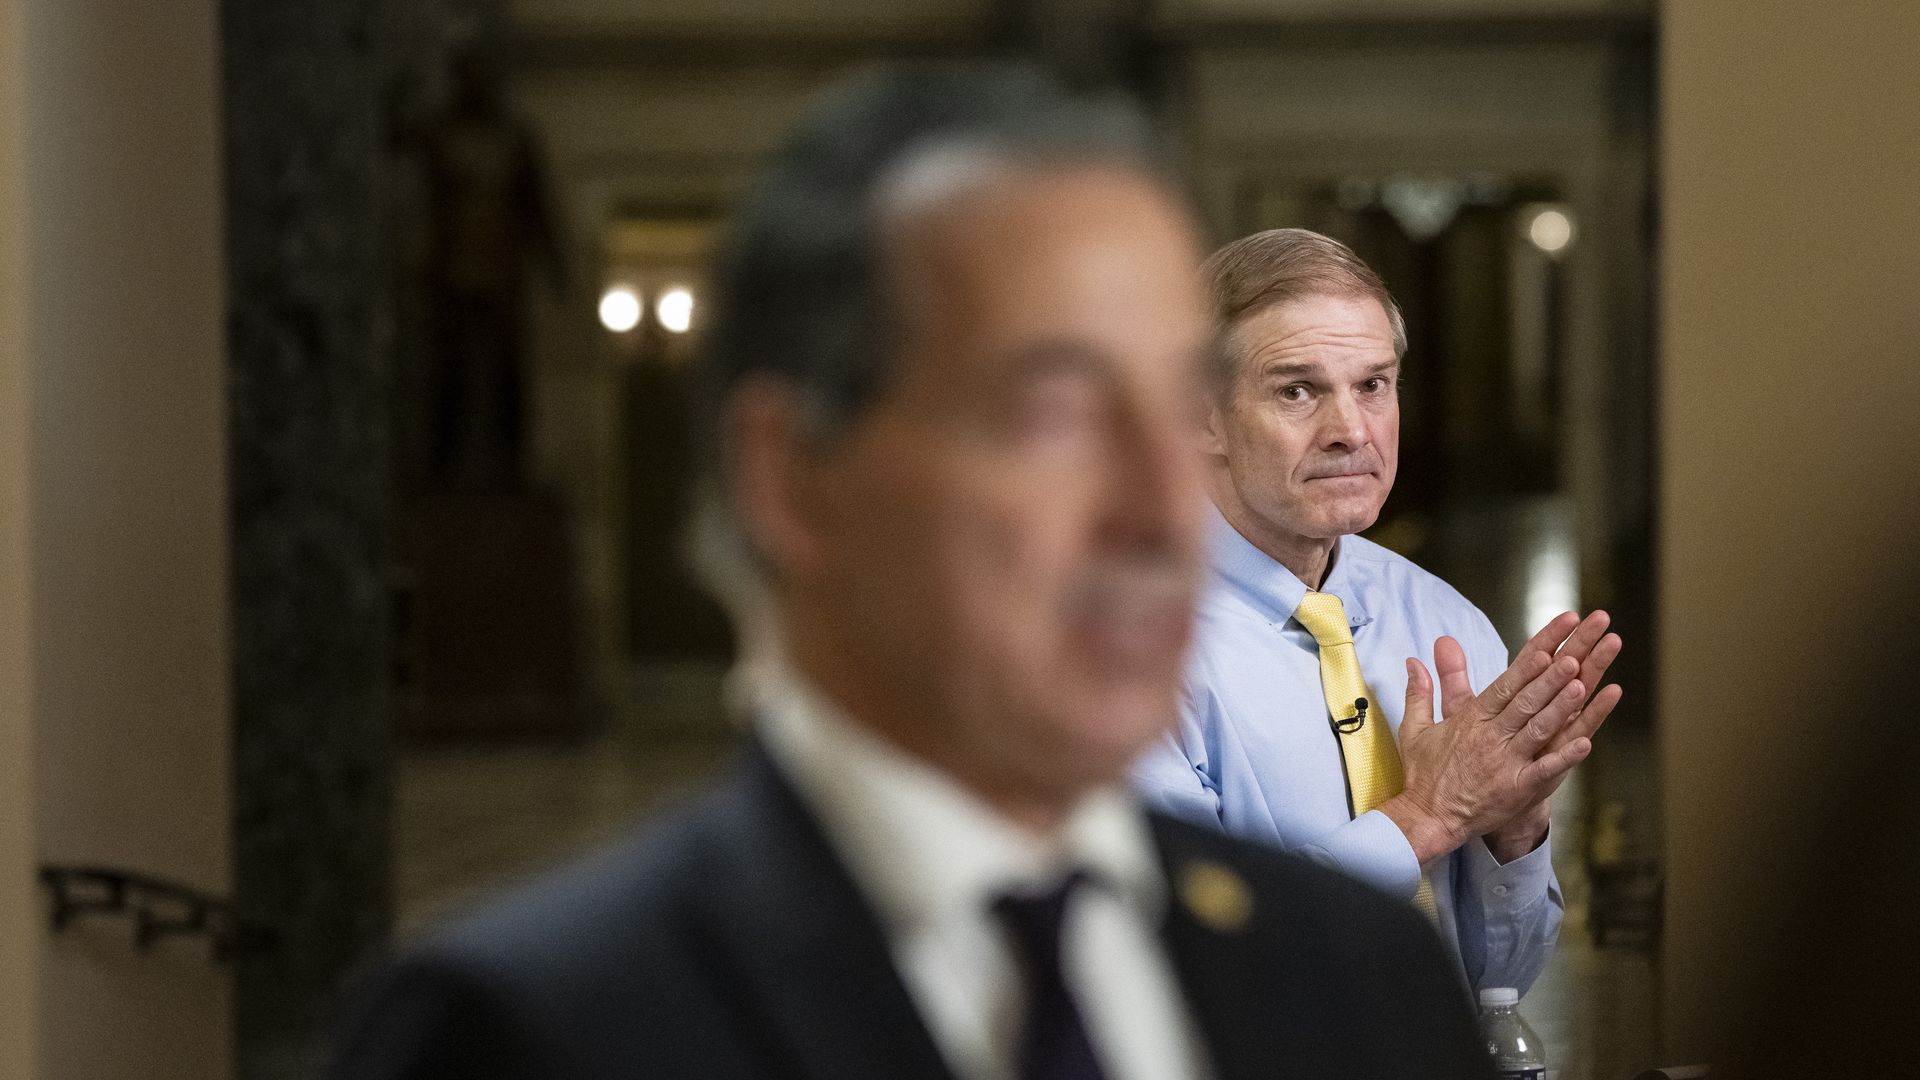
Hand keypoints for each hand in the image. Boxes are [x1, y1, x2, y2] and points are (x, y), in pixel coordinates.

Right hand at [1378, 617, 1600, 863]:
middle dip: (1551, 676)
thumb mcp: (1416, 729)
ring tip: (1583, 684)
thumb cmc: (1425, 774)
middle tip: (1575, 654)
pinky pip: (1544, 770)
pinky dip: (1564, 757)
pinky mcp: (1516, 789)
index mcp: (1471, 719)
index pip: (1504, 685)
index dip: (1527, 665)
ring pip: (1538, 729)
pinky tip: (1586, 742)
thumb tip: (1413, 660)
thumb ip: (1420, 692)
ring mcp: (1505, 762)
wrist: (1427, 818)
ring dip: (1561, 706)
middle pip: (1525, 701)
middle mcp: (1490, 736)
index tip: (1548, 645)